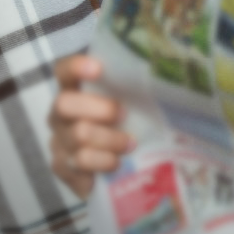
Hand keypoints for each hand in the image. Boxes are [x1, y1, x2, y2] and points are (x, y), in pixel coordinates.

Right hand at [48, 55, 131, 198]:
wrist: (122, 162)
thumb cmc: (131, 120)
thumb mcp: (136, 100)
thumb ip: (140, 86)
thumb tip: (175, 66)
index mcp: (75, 90)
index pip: (64, 70)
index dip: (76, 67)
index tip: (98, 68)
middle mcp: (61, 114)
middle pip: (63, 105)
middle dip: (98, 109)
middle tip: (124, 115)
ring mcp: (59, 141)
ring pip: (77, 138)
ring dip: (108, 141)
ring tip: (130, 145)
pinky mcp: (63, 167)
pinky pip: (76, 167)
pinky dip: (100, 166)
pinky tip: (116, 164)